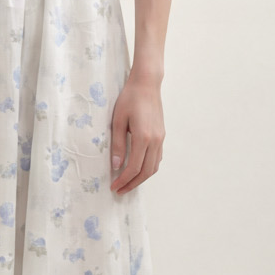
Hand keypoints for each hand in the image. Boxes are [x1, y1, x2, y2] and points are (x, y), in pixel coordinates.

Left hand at [109, 71, 165, 192]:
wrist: (147, 84)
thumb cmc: (129, 99)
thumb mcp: (118, 121)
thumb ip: (118, 145)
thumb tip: (116, 166)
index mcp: (143, 138)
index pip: (133, 167)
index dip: (123, 180)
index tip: (113, 186)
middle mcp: (155, 141)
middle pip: (146, 172)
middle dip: (132, 184)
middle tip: (119, 190)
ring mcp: (161, 139)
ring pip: (154, 167)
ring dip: (141, 178)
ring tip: (127, 183)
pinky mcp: (162, 135)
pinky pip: (157, 158)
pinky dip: (148, 168)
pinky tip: (138, 169)